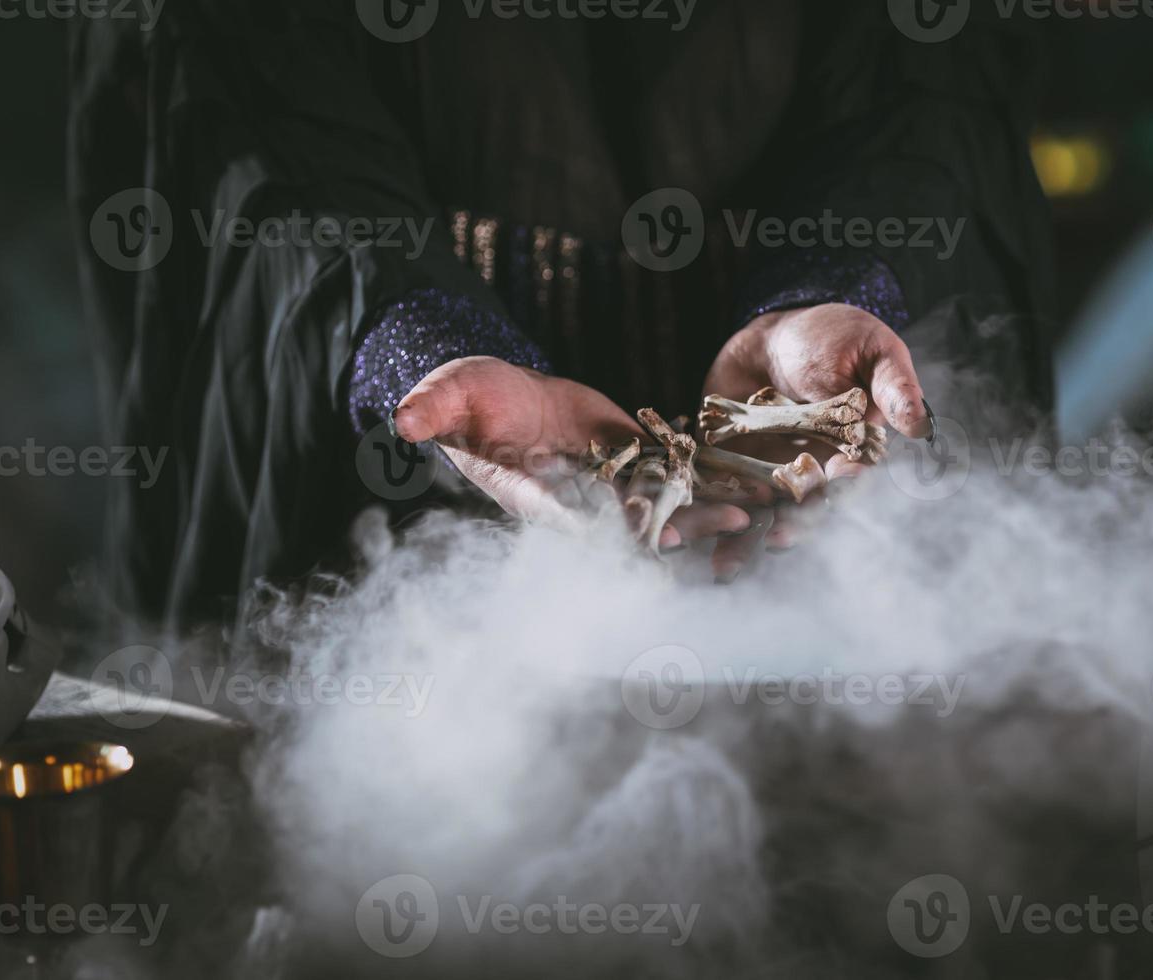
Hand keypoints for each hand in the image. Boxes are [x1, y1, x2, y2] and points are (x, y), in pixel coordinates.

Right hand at [392, 357, 749, 547]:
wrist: (501, 391)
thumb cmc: (470, 398)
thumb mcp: (451, 395)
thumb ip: (433, 407)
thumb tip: (401, 419)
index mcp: (533, 494)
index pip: (568, 516)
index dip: (602, 525)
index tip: (637, 532)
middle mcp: (578, 499)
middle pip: (629, 523)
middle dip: (673, 529)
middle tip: (716, 530)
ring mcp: (610, 483)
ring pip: (662, 504)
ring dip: (703, 511)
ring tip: (749, 513)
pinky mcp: (634, 459)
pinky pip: (675, 473)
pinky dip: (709, 478)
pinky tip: (751, 480)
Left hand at [700, 303, 930, 574]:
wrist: (774, 334)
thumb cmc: (835, 337)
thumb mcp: (872, 352)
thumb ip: (893, 386)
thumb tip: (920, 425)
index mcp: (856, 452)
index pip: (853, 477)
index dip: (844, 486)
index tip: (834, 484)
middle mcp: (817, 473)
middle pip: (807, 509)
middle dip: (793, 526)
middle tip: (779, 539)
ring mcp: (775, 477)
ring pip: (764, 516)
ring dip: (748, 542)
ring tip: (728, 565)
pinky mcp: (736, 471)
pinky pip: (724, 498)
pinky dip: (710, 518)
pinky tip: (694, 537)